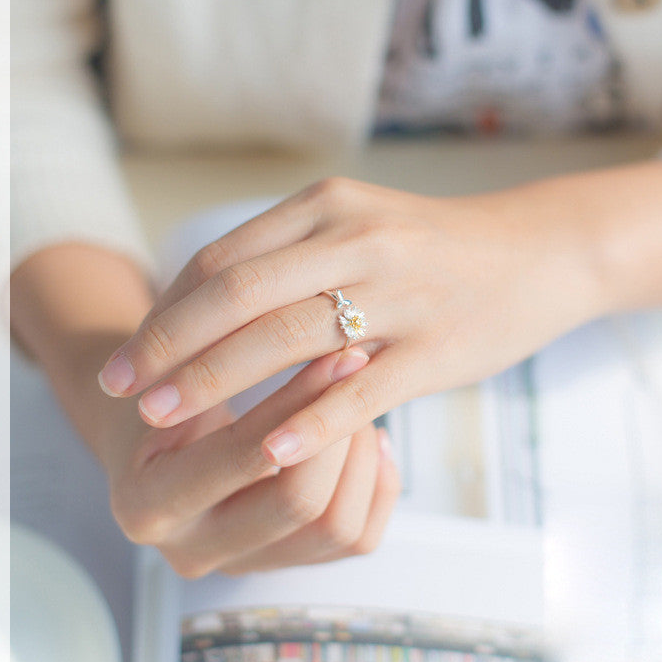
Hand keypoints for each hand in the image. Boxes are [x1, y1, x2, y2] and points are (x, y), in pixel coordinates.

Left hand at [97, 161, 661, 466]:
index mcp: (329, 209)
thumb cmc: (436, 250)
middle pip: (237, 293)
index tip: (134, 352)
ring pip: (287, 338)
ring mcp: (400, 294)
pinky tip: (265, 452)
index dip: (167, 308)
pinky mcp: (437, 348)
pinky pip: (361, 388)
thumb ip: (293, 258)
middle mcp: (357, 240)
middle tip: (122, 388)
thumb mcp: (360, 228)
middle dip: (168, 344)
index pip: (222, 259)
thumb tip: (214, 305)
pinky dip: (308, 419)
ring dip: (215, 380)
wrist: (539, 252)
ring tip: (163, 418)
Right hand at [98, 345, 399, 578]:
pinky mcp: (283, 564)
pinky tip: (370, 438)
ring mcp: (242, 564)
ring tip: (356, 403)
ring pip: (337, 530)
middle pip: (298, 505)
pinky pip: (357, 539)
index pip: (244, 456)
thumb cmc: (161, 388)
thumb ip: (210, 362)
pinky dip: (376, 486)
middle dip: (337, 432)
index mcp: (147, 503)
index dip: (299, 401)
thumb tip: (290, 336)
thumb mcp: (168, 369)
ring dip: (359, 460)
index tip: (340, 352)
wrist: (150, 426)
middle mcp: (192, 550)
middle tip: (357, 375)